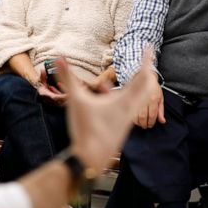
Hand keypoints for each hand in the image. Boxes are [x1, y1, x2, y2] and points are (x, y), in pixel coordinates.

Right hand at [60, 48, 156, 173]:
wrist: (91, 159)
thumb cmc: (86, 130)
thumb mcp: (75, 101)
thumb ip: (67, 78)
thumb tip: (58, 58)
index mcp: (124, 101)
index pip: (141, 76)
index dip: (145, 60)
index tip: (149, 48)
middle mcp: (131, 109)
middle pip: (147, 87)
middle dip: (146, 72)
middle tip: (146, 60)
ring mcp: (128, 119)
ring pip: (140, 98)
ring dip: (136, 85)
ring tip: (127, 75)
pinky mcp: (122, 126)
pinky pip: (129, 106)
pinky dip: (125, 96)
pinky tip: (107, 93)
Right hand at [135, 73, 165, 128]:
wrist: (145, 77)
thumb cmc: (153, 87)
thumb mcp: (160, 97)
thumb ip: (161, 110)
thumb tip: (162, 121)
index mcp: (153, 99)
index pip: (152, 115)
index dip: (152, 122)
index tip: (151, 124)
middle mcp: (145, 99)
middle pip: (144, 117)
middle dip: (145, 124)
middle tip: (146, 126)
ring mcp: (137, 99)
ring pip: (136, 116)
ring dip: (139, 122)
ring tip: (141, 123)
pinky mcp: (130, 99)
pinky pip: (130, 111)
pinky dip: (132, 118)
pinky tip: (135, 119)